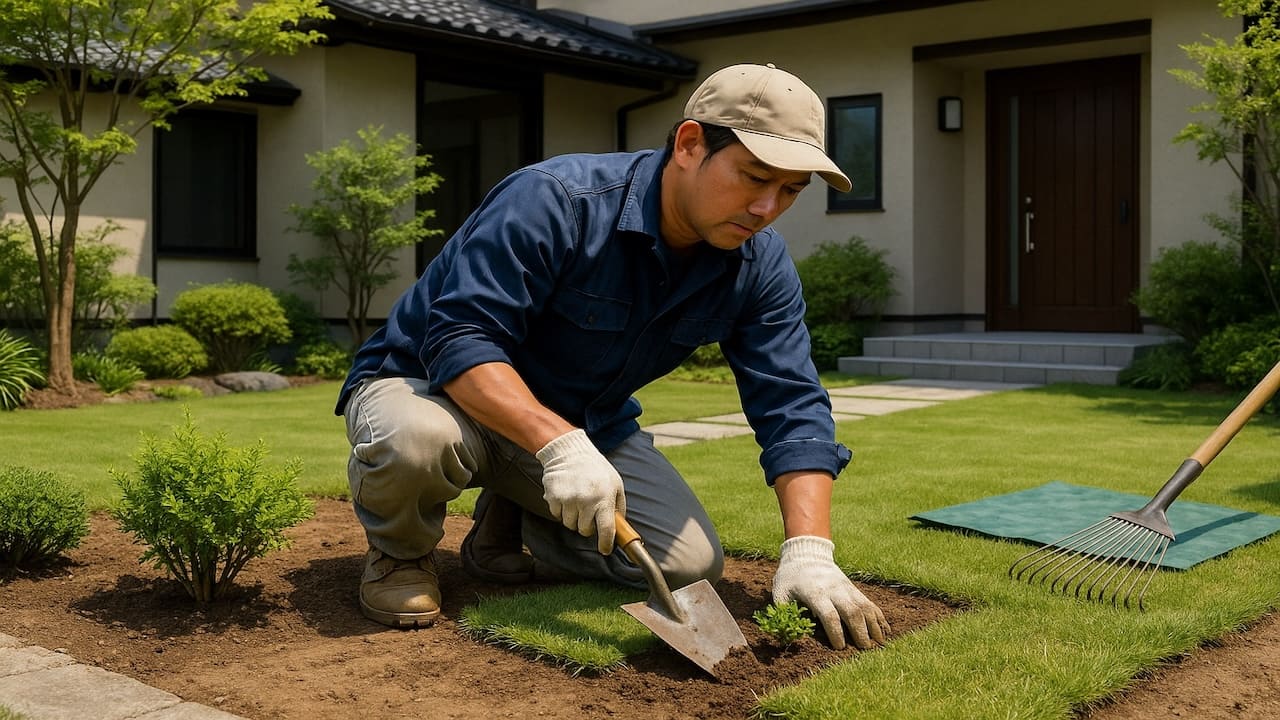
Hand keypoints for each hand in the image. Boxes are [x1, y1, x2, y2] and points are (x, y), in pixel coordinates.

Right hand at [535, 429, 625, 554]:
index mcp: (604, 498)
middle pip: (585, 531)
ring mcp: (569, 500)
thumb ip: (619, 506)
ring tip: (577, 502)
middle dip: (587, 527)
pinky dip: (561, 511)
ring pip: (570, 525)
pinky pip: (557, 516)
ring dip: (574, 519)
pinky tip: (566, 497)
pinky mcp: (554, 497)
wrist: (570, 452)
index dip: (606, 544)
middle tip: (588, 514)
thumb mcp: (615, 484)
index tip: (605, 549)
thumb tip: (619, 528)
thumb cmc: (596, 469)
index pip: (606, 530)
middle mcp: (586, 501)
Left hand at [772, 535, 888, 649]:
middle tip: (864, 650)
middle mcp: (834, 590)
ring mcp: (846, 588)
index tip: (839, 648)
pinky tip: (884, 630)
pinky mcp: (853, 588)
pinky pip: (869, 603)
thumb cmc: (790, 578)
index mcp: (815, 593)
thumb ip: (785, 613)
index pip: (829, 615)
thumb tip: (790, 634)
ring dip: (874, 625)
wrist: (806, 554)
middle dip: (860, 632)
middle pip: (852, 612)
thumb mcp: (780, 593)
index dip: (836, 633)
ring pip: (864, 607)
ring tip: (879, 643)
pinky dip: (878, 617)